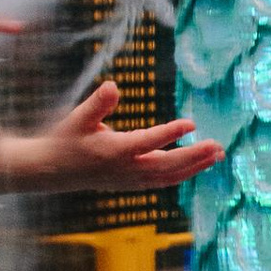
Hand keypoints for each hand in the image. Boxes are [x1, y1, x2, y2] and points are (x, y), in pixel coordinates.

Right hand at [12, 84, 222, 189]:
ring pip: (169, 177)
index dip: (170, 133)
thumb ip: (98, 103)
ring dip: (194, 167)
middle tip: (218, 146)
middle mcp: (126, 169)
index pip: (148, 142)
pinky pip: (163, 181)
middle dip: (194, 156)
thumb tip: (114, 85)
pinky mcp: (132, 184)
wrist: (52, 171)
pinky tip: (199, 165)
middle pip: (167, 165)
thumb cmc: (66, 140)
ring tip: (218, 155)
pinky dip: (182, 174)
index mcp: (113, 151)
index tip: (191, 123)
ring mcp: (130, 180)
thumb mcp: (78, 118)